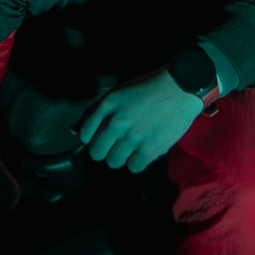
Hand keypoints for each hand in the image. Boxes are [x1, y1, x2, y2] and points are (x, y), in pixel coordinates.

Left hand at [77, 68, 204, 173]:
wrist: (181, 87)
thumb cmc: (149, 88)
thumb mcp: (118, 93)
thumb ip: (95, 111)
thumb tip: (73, 131)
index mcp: (108, 105)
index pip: (85, 134)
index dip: (93, 138)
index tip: (104, 136)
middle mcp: (117, 122)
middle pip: (96, 153)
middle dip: (104, 150)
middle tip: (116, 145)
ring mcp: (134, 136)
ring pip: (113, 162)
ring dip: (121, 157)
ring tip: (132, 148)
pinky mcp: (151, 148)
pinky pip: (133, 167)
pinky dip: (137, 162)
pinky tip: (143, 152)